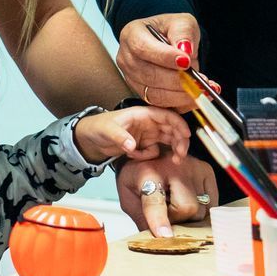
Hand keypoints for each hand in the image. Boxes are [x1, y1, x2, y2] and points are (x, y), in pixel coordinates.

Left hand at [74, 105, 190, 165]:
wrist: (89, 139)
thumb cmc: (98, 127)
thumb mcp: (108, 130)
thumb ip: (120, 137)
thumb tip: (132, 146)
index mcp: (143, 114)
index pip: (166, 115)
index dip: (179, 123)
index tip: (187, 135)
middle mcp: (149, 123)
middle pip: (172, 129)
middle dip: (180, 141)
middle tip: (181, 155)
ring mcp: (147, 134)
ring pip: (168, 140)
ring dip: (173, 150)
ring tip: (175, 161)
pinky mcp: (144, 144)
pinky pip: (155, 151)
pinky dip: (149, 156)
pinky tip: (135, 156)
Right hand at [113, 12, 201, 113]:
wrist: (168, 41)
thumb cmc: (172, 30)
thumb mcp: (181, 22)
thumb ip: (183, 33)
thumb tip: (185, 51)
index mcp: (131, 35)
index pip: (143, 48)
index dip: (164, 57)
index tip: (186, 62)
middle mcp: (127, 58)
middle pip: (149, 75)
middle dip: (177, 80)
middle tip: (199, 81)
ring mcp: (131, 78)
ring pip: (154, 94)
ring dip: (180, 95)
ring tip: (201, 90)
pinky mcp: (141, 94)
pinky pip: (160, 105)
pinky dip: (180, 103)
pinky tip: (196, 98)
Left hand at [115, 154, 218, 237]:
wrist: (146, 150)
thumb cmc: (137, 176)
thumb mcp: (129, 199)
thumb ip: (143, 220)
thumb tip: (160, 241)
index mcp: (148, 173)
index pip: (155, 201)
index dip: (159, 220)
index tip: (165, 235)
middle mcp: (174, 167)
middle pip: (187, 208)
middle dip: (178, 219)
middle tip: (166, 212)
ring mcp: (193, 167)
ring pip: (202, 209)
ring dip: (189, 215)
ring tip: (176, 202)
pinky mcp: (206, 170)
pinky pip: (211, 203)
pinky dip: (201, 208)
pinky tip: (188, 198)